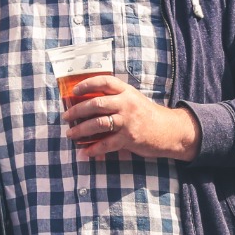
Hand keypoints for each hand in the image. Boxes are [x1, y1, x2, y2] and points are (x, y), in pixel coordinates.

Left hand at [62, 75, 201, 161]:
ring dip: (80, 130)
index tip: (74, 91)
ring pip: (98, 123)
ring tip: (70, 134)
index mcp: (126, 91)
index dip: (87, 84)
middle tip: (65, 116)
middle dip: (77, 110)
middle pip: (96, 103)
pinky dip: (94, 149)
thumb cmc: (147, 115)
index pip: (104, 82)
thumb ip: (115, 98)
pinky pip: (107, 144)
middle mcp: (126, 104)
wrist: (169, 131)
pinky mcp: (129, 138)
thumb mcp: (133, 99)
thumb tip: (88, 102)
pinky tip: (85, 152)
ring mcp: (128, 121)